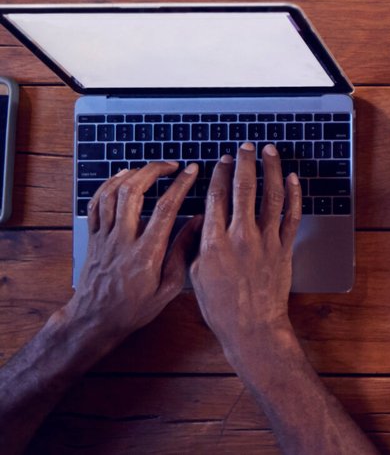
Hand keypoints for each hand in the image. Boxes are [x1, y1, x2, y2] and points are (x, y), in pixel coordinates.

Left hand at [64, 161, 200, 340]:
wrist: (94, 320)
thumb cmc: (133, 309)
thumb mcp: (169, 288)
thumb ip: (183, 252)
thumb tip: (199, 223)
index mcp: (146, 253)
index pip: (166, 209)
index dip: (181, 185)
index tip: (192, 171)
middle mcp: (123, 240)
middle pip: (134, 192)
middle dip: (154, 170)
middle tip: (171, 165)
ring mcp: (105, 237)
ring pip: (112, 194)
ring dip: (132, 174)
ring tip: (149, 169)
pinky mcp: (93, 238)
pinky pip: (97, 204)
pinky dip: (108, 185)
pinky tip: (121, 178)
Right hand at [189, 143, 301, 356]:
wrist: (251, 326)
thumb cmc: (221, 306)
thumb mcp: (196, 274)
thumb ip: (198, 244)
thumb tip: (201, 221)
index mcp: (214, 242)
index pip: (216, 197)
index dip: (220, 174)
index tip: (221, 160)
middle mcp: (241, 237)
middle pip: (243, 188)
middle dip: (244, 163)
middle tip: (245, 147)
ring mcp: (266, 241)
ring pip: (271, 195)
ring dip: (271, 169)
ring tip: (270, 152)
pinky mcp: (284, 247)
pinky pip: (292, 215)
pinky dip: (294, 193)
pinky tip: (292, 178)